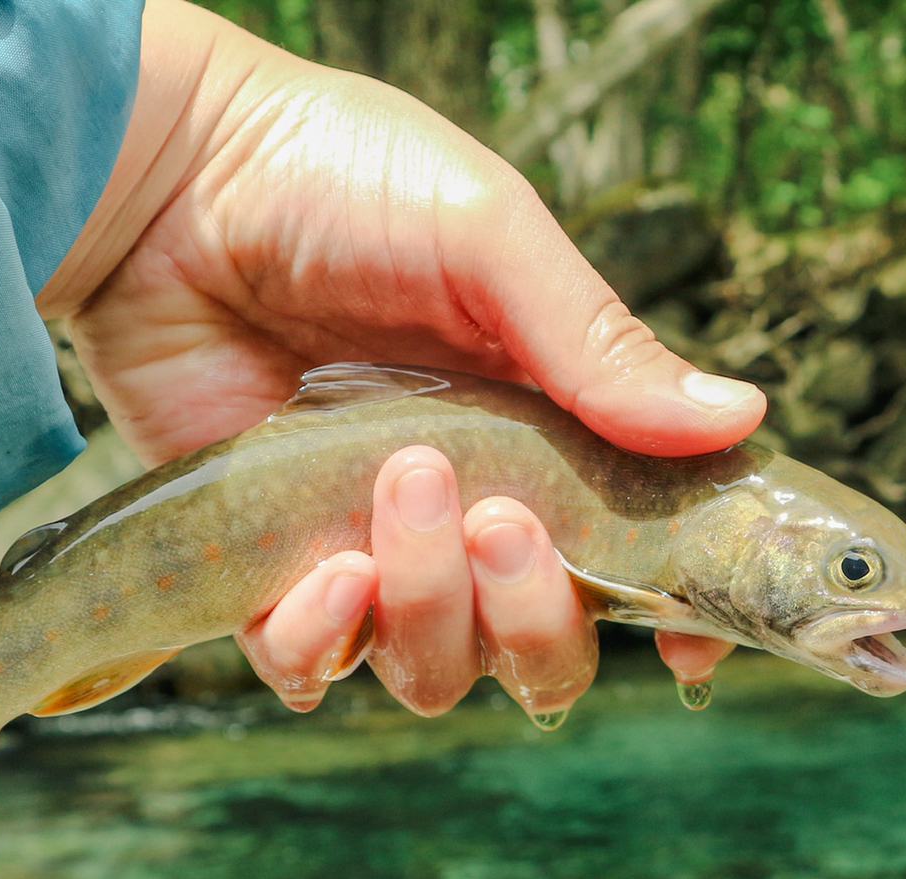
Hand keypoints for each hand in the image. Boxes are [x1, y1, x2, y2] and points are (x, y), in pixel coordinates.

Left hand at [38, 0, 759, 718]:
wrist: (172, 182)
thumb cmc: (336, 183)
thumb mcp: (486, 238)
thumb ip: (595, 341)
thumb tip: (733, 419)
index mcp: (540, 439)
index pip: (627, 561)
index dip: (664, 614)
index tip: (684, 637)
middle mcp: (462, 512)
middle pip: (537, 648)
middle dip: (534, 613)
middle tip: (497, 518)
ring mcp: (364, 547)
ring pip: (433, 669)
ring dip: (432, 610)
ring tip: (399, 490)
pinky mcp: (268, 567)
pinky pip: (308, 664)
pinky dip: (322, 643)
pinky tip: (328, 573)